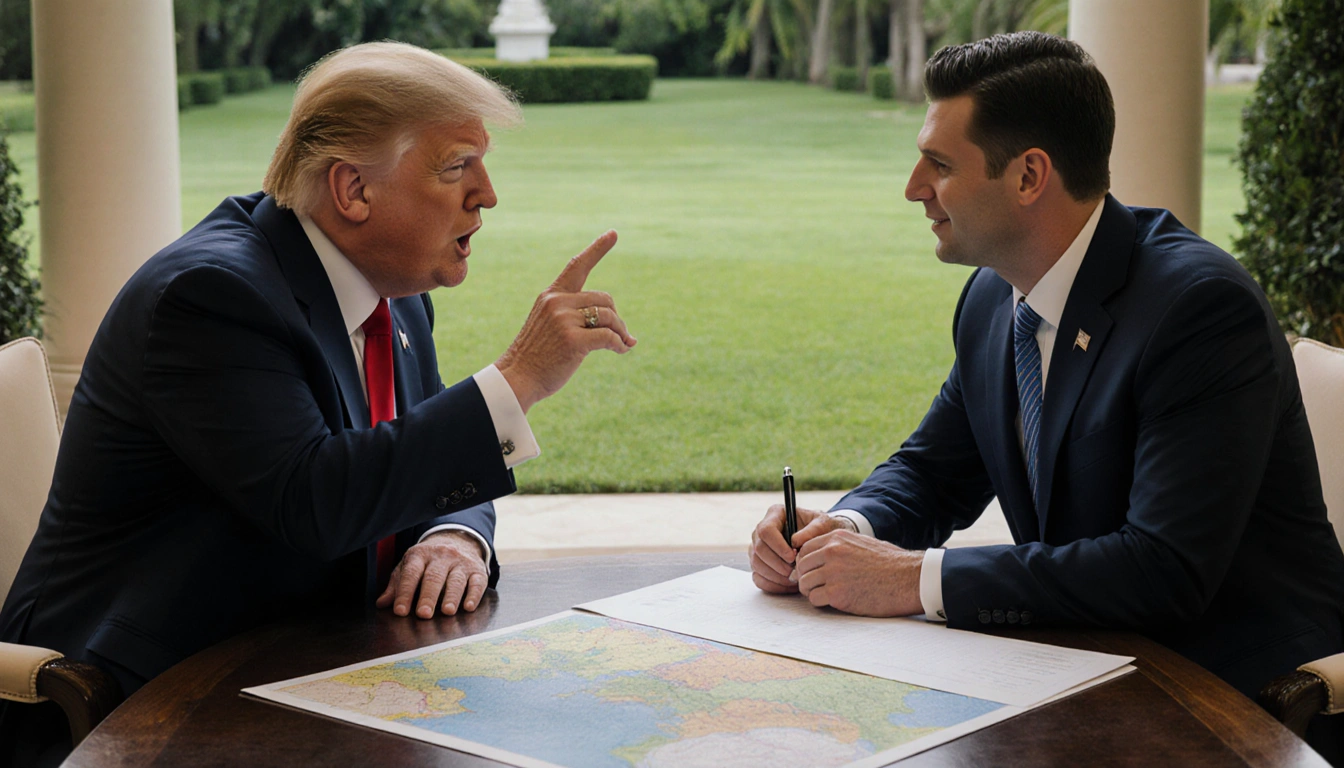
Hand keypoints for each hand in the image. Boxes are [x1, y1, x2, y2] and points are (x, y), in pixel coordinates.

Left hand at [375, 530, 488, 617]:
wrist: (458, 540)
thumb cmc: (429, 560)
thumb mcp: (410, 566)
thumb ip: (397, 584)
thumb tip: (382, 603)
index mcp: (420, 554)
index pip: (411, 573)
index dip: (405, 592)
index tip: (400, 611)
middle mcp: (442, 556)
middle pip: (434, 577)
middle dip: (428, 596)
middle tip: (423, 614)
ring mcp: (461, 562)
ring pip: (456, 579)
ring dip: (452, 596)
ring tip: (447, 611)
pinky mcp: (477, 570)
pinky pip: (477, 582)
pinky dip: (474, 595)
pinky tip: (468, 607)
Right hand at [496, 231, 636, 412]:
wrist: (517, 379)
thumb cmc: (538, 356)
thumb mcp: (552, 327)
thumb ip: (578, 319)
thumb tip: (624, 333)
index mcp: (551, 295)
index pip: (577, 266)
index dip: (598, 249)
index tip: (614, 233)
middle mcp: (556, 302)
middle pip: (605, 299)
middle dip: (617, 318)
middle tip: (622, 335)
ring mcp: (563, 320)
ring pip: (609, 316)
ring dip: (621, 332)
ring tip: (622, 344)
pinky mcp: (573, 341)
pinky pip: (609, 337)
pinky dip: (620, 344)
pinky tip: (621, 350)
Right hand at [748, 504, 848, 593]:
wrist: (822, 540)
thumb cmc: (822, 528)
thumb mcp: (823, 524)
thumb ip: (813, 529)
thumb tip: (795, 541)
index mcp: (775, 514)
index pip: (766, 530)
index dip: (777, 546)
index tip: (793, 557)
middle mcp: (762, 531)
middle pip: (758, 549)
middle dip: (777, 564)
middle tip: (795, 572)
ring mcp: (758, 548)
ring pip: (756, 564)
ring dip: (775, 576)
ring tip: (795, 579)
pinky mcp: (760, 564)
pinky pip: (758, 578)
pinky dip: (773, 585)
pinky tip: (789, 585)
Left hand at [795, 531, 923, 616]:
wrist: (908, 579)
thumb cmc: (890, 563)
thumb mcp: (862, 543)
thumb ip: (839, 546)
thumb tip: (820, 555)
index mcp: (837, 538)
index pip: (804, 549)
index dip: (804, 563)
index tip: (810, 571)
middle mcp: (832, 552)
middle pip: (801, 566)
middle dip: (805, 577)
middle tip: (815, 586)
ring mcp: (833, 573)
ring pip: (804, 584)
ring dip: (811, 591)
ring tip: (824, 595)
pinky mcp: (837, 593)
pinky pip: (814, 599)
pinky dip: (820, 603)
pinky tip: (832, 602)